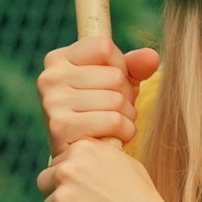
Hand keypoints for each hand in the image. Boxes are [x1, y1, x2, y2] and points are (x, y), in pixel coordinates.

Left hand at [36, 137, 175, 201]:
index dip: (70, 180)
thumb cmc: (144, 200)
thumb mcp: (125, 163)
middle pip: (45, 182)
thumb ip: (99, 156)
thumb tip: (82, 156)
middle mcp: (68, 169)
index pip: (58, 163)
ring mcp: (62, 197)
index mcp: (82, 149)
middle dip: (59, 196)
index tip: (86, 194)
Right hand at [37, 37, 159, 158]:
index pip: (104, 48)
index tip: (113, 82)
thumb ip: (135, 65)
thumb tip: (152, 57)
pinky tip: (116, 135)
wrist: (81, 153)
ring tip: (117, 122)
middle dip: (127, 95)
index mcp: (57, 60)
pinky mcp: (60, 128)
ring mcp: (52, 103)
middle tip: (117, 108)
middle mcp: (49, 78)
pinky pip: (113, 121)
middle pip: (115, 76)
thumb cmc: (100, 109)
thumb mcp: (117, 81)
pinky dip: (125, 130)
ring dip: (128, 114)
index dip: (121, 66)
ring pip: (116, 100)